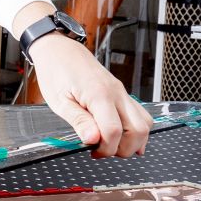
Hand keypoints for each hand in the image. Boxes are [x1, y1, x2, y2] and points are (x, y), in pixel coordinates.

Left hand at [29, 35, 150, 157]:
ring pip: (145, 123)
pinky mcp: (122, 93)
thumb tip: (92, 140)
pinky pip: (140, 114)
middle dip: (123, 149)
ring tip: (110, 144)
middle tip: (101, 151)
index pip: (114, 131)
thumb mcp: (59, 101)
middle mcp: (116, 92)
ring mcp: (122, 92)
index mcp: (99, 94)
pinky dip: (135, 130)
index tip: (92, 151)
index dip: (106, 148)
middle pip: (138, 130)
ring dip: (132, 141)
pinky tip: (121, 136)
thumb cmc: (56, 72)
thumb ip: (78, 121)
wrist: (59, 49)